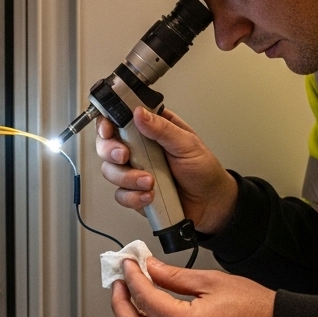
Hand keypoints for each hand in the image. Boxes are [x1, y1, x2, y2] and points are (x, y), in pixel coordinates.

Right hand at [96, 108, 238, 233]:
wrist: (211, 202)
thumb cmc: (203, 169)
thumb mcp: (187, 143)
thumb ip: (162, 129)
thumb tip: (140, 113)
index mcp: (151, 130)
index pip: (119, 120)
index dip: (107, 124)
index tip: (108, 131)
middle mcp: (139, 149)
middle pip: (106, 145)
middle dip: (110, 151)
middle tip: (124, 156)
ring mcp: (135, 171)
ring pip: (111, 171)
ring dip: (127, 177)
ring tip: (150, 181)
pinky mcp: (135, 192)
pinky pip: (122, 195)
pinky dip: (134, 197)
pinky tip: (150, 195)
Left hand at [111, 258, 273, 316]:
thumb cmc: (256, 309)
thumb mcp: (213, 282)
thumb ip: (175, 276)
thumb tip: (151, 269)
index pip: (145, 300)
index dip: (132, 278)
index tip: (130, 265)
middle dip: (120, 302)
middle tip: (120, 282)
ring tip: (131, 298)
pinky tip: (150, 316)